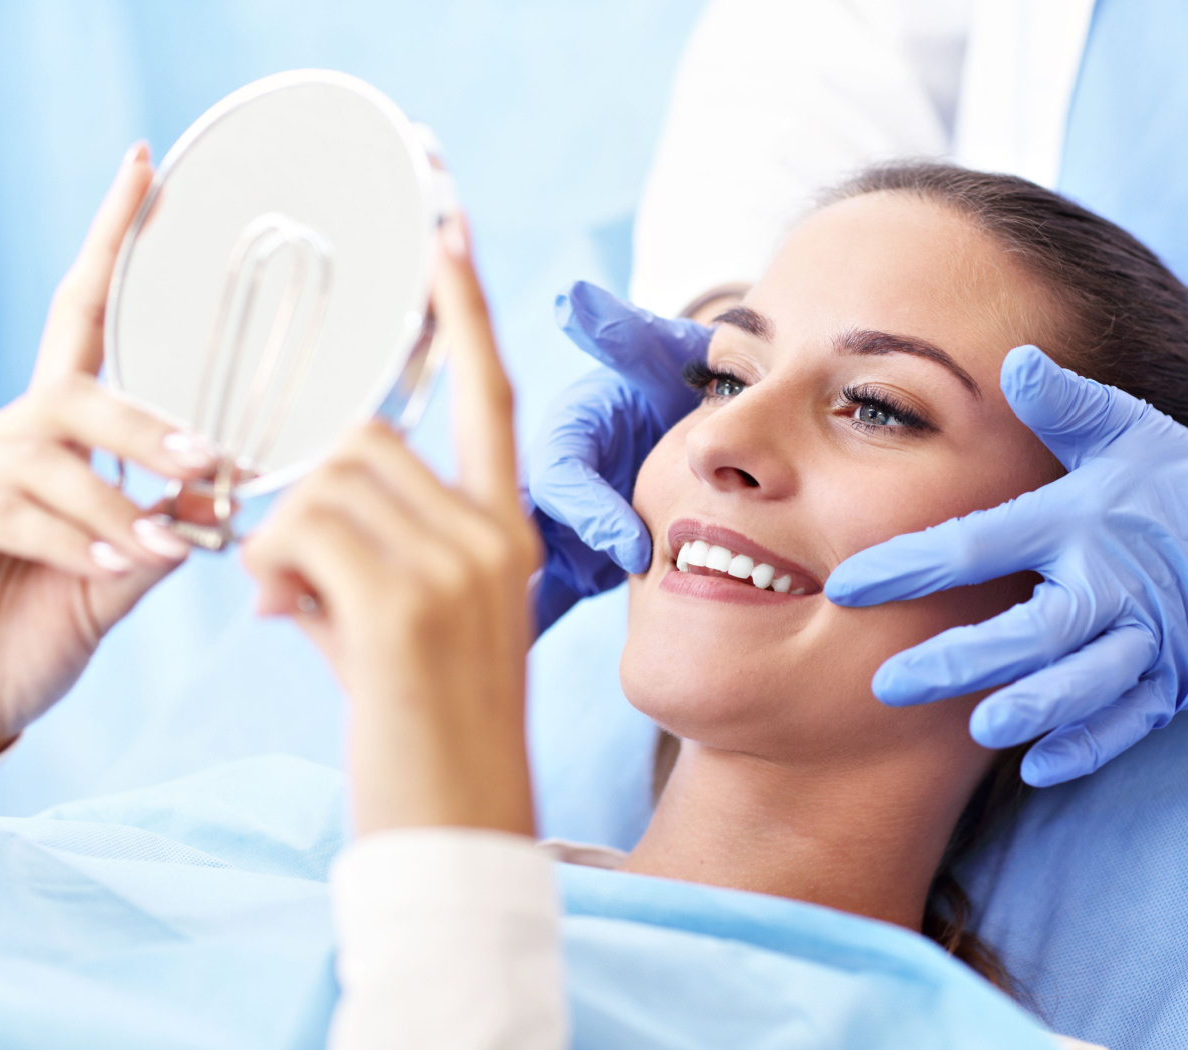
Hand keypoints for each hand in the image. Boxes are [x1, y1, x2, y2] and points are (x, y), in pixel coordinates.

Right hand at [0, 143, 217, 769]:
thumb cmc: (23, 638)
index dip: (108, 241)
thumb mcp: (109, 585)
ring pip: (46, 448)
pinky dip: (73, 533)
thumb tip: (219, 494)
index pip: (81, 318)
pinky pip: (7, 507)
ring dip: (117, 494)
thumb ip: (157, 536)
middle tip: (212, 460)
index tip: (145, 166)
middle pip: (74, 386)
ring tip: (168, 541)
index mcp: (50, 438)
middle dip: (147, 424)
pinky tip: (115, 560)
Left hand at [243, 217, 539, 835]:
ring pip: (323, 479)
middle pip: (362, 438)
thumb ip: (367, 551)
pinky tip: (285, 620)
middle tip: (293, 576)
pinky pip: (299, 529)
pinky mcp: (404, 601)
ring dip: (281, 539)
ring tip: (296, 611)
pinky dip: (269, 569)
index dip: (462, 306)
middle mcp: (493, 534)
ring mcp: (457, 564)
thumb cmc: (429, 735)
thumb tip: (281, 516)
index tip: (445, 224)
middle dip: (306, 490)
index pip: (487, 393)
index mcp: (506, 533)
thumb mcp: (415, 629)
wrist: (459, 831)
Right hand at [525, 282, 707, 630]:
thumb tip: (578, 302)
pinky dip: (524, 632)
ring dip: (518, 612)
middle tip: (554, 622)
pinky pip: (541, 599)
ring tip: (503, 660)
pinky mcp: (568, 563)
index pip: (563, 474)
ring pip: (521, 571)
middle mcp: (550, 481)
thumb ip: (626, 336)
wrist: (684, 420)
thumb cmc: (669, 384)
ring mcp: (555, 526)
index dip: (591, 510)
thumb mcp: (655, 357)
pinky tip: (510, 673)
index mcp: (566, 434)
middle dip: (535, 575)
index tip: (632, 545)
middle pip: (525, 529)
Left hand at [826, 345, 1187, 786]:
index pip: (982, 542)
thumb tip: (1013, 360)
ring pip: (1088, 682)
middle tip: (888, 685)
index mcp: (1082, 518)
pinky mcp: (1179, 675)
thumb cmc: (1180, 472)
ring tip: (979, 729)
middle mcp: (1116, 580)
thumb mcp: (1126, 427)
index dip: (913, 566)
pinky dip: (1092, 744)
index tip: (847, 587)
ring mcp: (1153, 635)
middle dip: (961, 660)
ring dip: (1036, 707)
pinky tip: (1041, 766)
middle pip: (1033, 629)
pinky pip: (1133, 719)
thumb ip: (1064, 403)